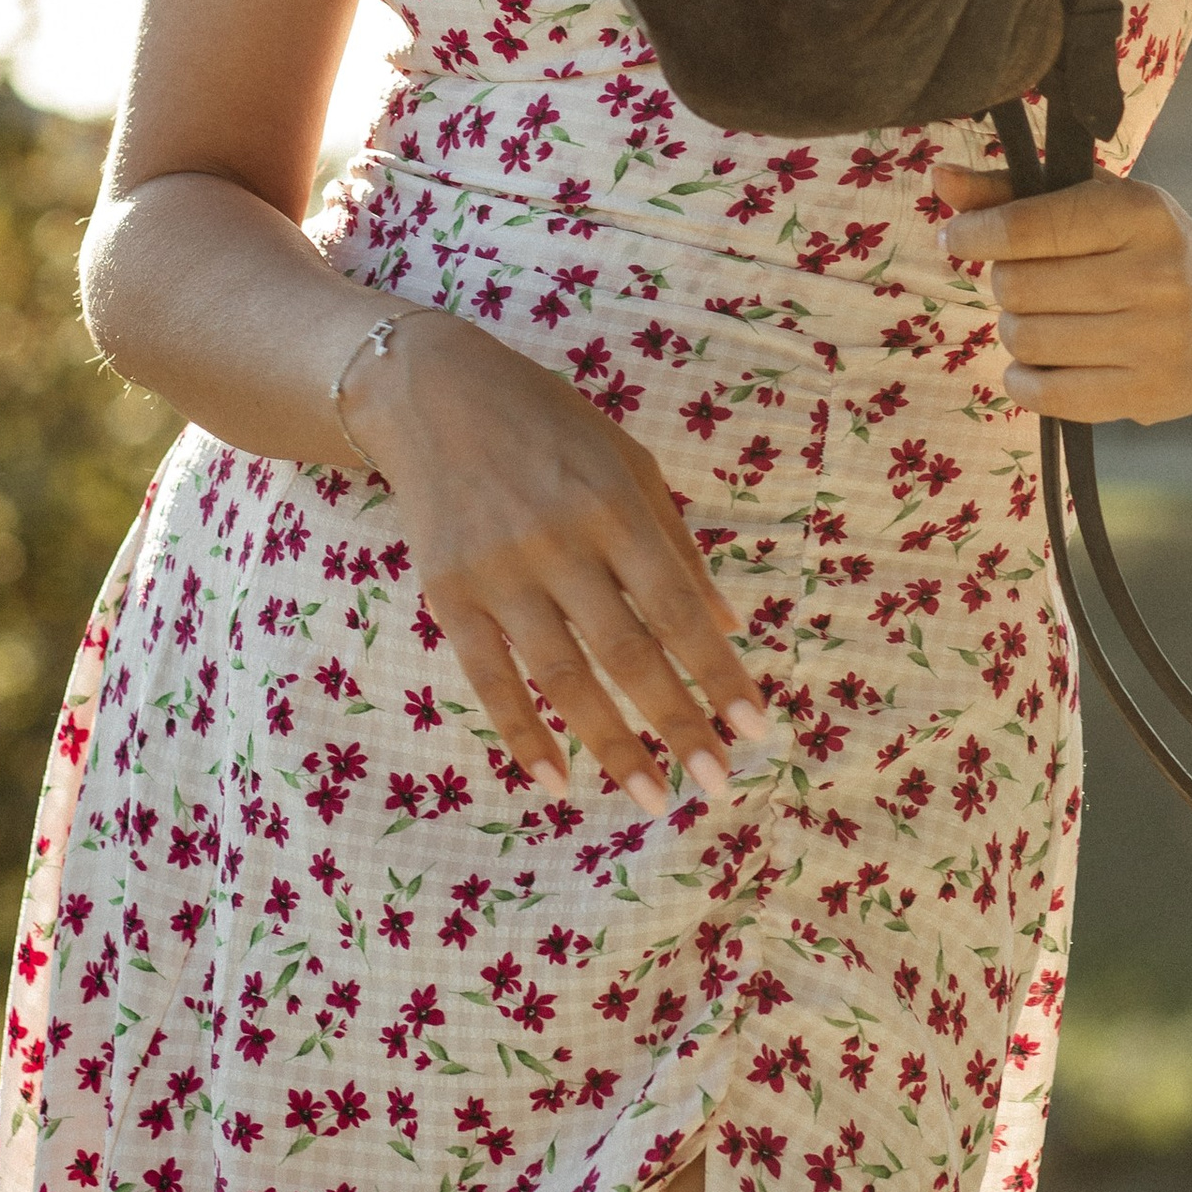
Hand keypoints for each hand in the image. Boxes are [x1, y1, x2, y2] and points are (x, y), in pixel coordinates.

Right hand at [352, 311, 768, 814]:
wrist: (435, 394)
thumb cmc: (552, 427)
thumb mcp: (629, 463)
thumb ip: (677, 545)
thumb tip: (729, 627)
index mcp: (614, 506)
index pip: (677, 608)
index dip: (717, 673)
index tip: (756, 730)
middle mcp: (559, 542)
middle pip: (626, 653)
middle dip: (677, 725)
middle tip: (715, 786)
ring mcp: (499, 572)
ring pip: (563, 678)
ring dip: (613, 746)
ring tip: (652, 797)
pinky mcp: (448, 593)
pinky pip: (488, 680)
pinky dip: (523, 735)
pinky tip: (558, 779)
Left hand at [934, 164, 1191, 425]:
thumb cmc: (1155, 247)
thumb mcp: (1104, 202)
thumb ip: (1016, 192)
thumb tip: (939, 180)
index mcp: (1141, 213)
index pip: (1034, 225)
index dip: (979, 232)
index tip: (958, 236)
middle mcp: (1154, 275)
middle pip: (1021, 286)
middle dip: (1004, 282)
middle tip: (1022, 280)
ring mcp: (1156, 341)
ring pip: (1029, 340)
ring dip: (1015, 329)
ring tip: (1038, 318)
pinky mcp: (1150, 394)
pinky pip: (1050, 395)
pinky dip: (1025, 379)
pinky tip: (1040, 362)